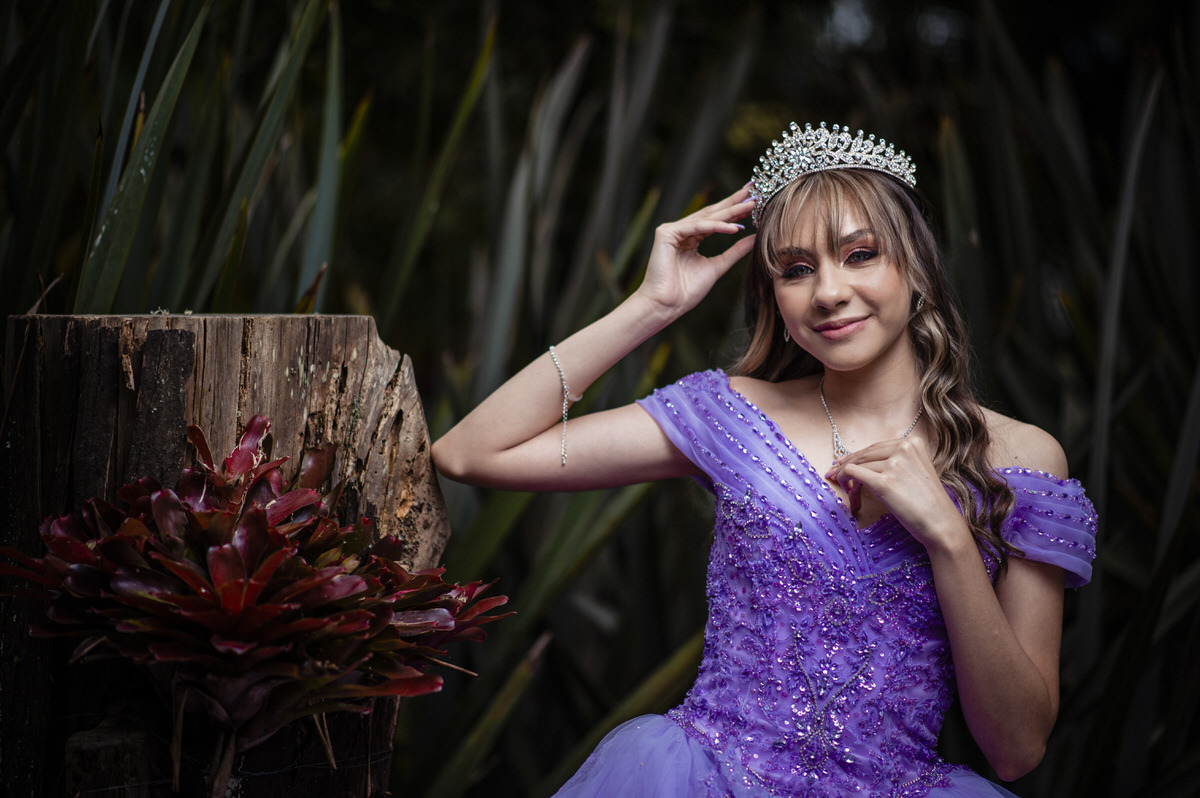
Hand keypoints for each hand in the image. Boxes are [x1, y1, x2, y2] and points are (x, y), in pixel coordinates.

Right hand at [634, 186, 755, 316]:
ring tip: (750, 205)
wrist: (666, 305)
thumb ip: (735, 251)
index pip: (716, 220)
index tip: (755, 202)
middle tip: (754, 191)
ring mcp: (672, 231)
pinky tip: (734, 228)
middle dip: (733, 203)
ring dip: (729, 211)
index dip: (735, 210)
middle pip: (711, 214)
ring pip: (706, 218)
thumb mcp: (718, 267)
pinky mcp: (666, 233)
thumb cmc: (686, 291)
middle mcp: (681, 231)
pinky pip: (696, 227)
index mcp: (691, 238)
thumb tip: (755, 238)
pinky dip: (716, 227)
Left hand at [824, 437, 969, 551]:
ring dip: (847, 477)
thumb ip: (896, 461)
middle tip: (833, 473)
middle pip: (864, 453)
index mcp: (912, 442)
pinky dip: (845, 481)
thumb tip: (861, 461)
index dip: (857, 456)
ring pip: (856, 463)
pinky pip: (853, 473)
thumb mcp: (916, 471)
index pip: (876, 447)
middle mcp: (904, 447)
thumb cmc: (928, 503)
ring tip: (849, 491)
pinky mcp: (884, 481)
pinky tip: (849, 492)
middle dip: (846, 464)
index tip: (842, 463)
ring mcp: (895, 464)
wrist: (941, 523)